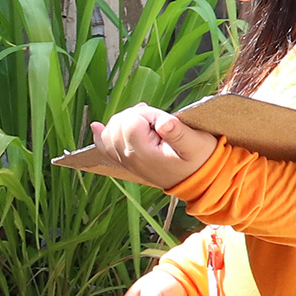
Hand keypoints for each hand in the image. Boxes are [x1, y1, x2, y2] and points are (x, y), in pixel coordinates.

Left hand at [84, 106, 218, 191]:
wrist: (198, 181)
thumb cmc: (199, 160)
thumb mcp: (195, 144)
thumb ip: (178, 132)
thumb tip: (163, 122)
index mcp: (143, 153)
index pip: (132, 120)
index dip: (148, 114)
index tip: (163, 121)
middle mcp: (129, 158)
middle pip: (118, 123)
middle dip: (137, 116)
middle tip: (158, 122)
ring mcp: (125, 160)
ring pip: (110, 130)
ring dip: (126, 120)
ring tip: (146, 122)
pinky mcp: (125, 161)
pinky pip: (104, 146)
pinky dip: (101, 134)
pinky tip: (97, 126)